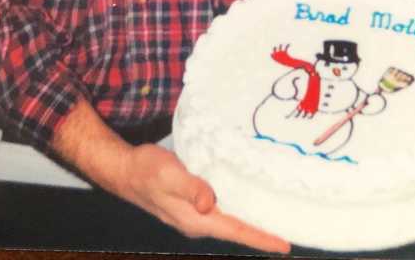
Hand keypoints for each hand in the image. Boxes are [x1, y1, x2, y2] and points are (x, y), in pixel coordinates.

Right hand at [52, 98, 288, 253]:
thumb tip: (210, 204)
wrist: (124, 169)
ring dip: (251, 221)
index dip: (261, 238)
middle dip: (262, 233)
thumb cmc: (146, 170)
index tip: (285, 245)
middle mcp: (197, 221)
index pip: (236, 231)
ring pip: (230, 220)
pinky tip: (247, 199)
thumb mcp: (169, 174)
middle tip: (290, 232)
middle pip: (237, 229)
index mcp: (195, 219)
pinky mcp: (191, 203)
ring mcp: (193, 214)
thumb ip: (191, 188)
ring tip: (276, 218)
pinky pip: (221, 210)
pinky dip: (238, 207)